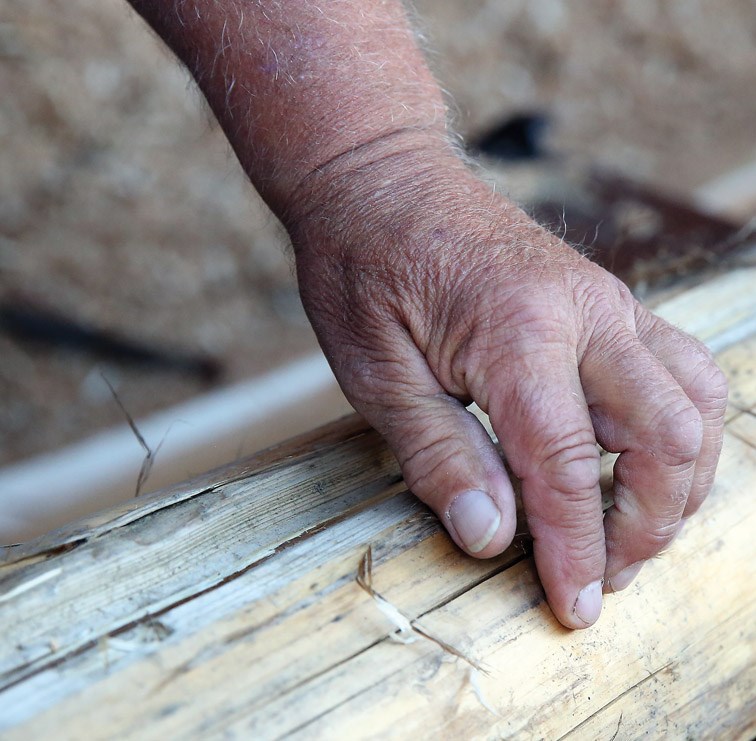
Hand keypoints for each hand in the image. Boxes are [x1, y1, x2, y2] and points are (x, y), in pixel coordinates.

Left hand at [290, 145, 727, 628]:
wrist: (379, 178)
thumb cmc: (362, 267)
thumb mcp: (374, 373)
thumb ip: (438, 456)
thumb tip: (492, 537)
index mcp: (518, 333)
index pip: (570, 469)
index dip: (577, 551)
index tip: (575, 610)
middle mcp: (585, 312)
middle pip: (667, 438)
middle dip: (648, 525)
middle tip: (602, 575)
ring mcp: (606, 300)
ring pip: (694, 401)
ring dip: (678, 479)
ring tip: (628, 526)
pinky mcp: (606, 299)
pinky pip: (676, 367)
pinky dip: (675, 428)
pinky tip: (634, 458)